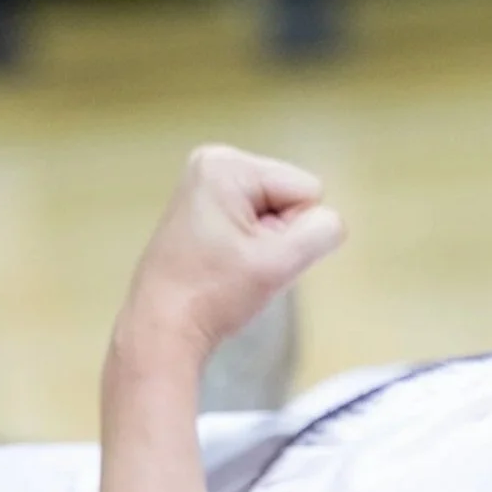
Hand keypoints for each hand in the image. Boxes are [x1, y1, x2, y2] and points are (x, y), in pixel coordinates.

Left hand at [115, 146, 345, 365]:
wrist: (161, 329)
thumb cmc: (212, 295)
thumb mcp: (280, 262)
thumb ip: (324, 230)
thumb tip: (330, 223)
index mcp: (226, 165)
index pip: (307, 191)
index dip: (293, 232)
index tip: (254, 257)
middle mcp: (213, 162)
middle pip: (292, 196)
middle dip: (280, 235)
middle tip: (243, 264)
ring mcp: (206, 184)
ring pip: (279, 211)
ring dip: (267, 244)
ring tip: (232, 266)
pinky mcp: (205, 207)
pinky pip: (258, 220)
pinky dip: (251, 245)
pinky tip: (225, 264)